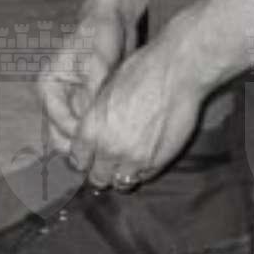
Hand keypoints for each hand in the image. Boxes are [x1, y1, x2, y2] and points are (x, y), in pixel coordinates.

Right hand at [37, 7, 130, 151]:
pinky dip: (100, 136)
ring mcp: (70, 104)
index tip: (103, 144)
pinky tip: (118, 139)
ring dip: (91, 146)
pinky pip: (89, 129)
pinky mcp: (86, 106)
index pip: (60, 125)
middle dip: (82, 148)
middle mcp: (55, 100)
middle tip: (107, 156)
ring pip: (75, 138)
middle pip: (62, 137)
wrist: (113, 18)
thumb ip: (90, 92)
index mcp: (48, 88)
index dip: (80, 138)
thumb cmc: (100, 34)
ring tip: (114, 150)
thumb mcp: (96, 61)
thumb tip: (87, 124)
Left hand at [67, 40, 206, 189]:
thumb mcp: (107, 90)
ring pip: (120, 183)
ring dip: (121, 174)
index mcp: (92, 129)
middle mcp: (109, 149)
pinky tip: (144, 157)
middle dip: (100, 170)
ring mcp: (134, 160)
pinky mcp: (158, 163)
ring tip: (126, 162)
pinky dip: (142, 171)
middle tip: (107, 162)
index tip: (88, 156)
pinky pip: (144, 177)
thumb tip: (94, 132)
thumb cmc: (141, 71)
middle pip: (97, 178)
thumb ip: (97, 119)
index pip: (77, 160)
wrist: (176, 72)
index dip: (83, 158)